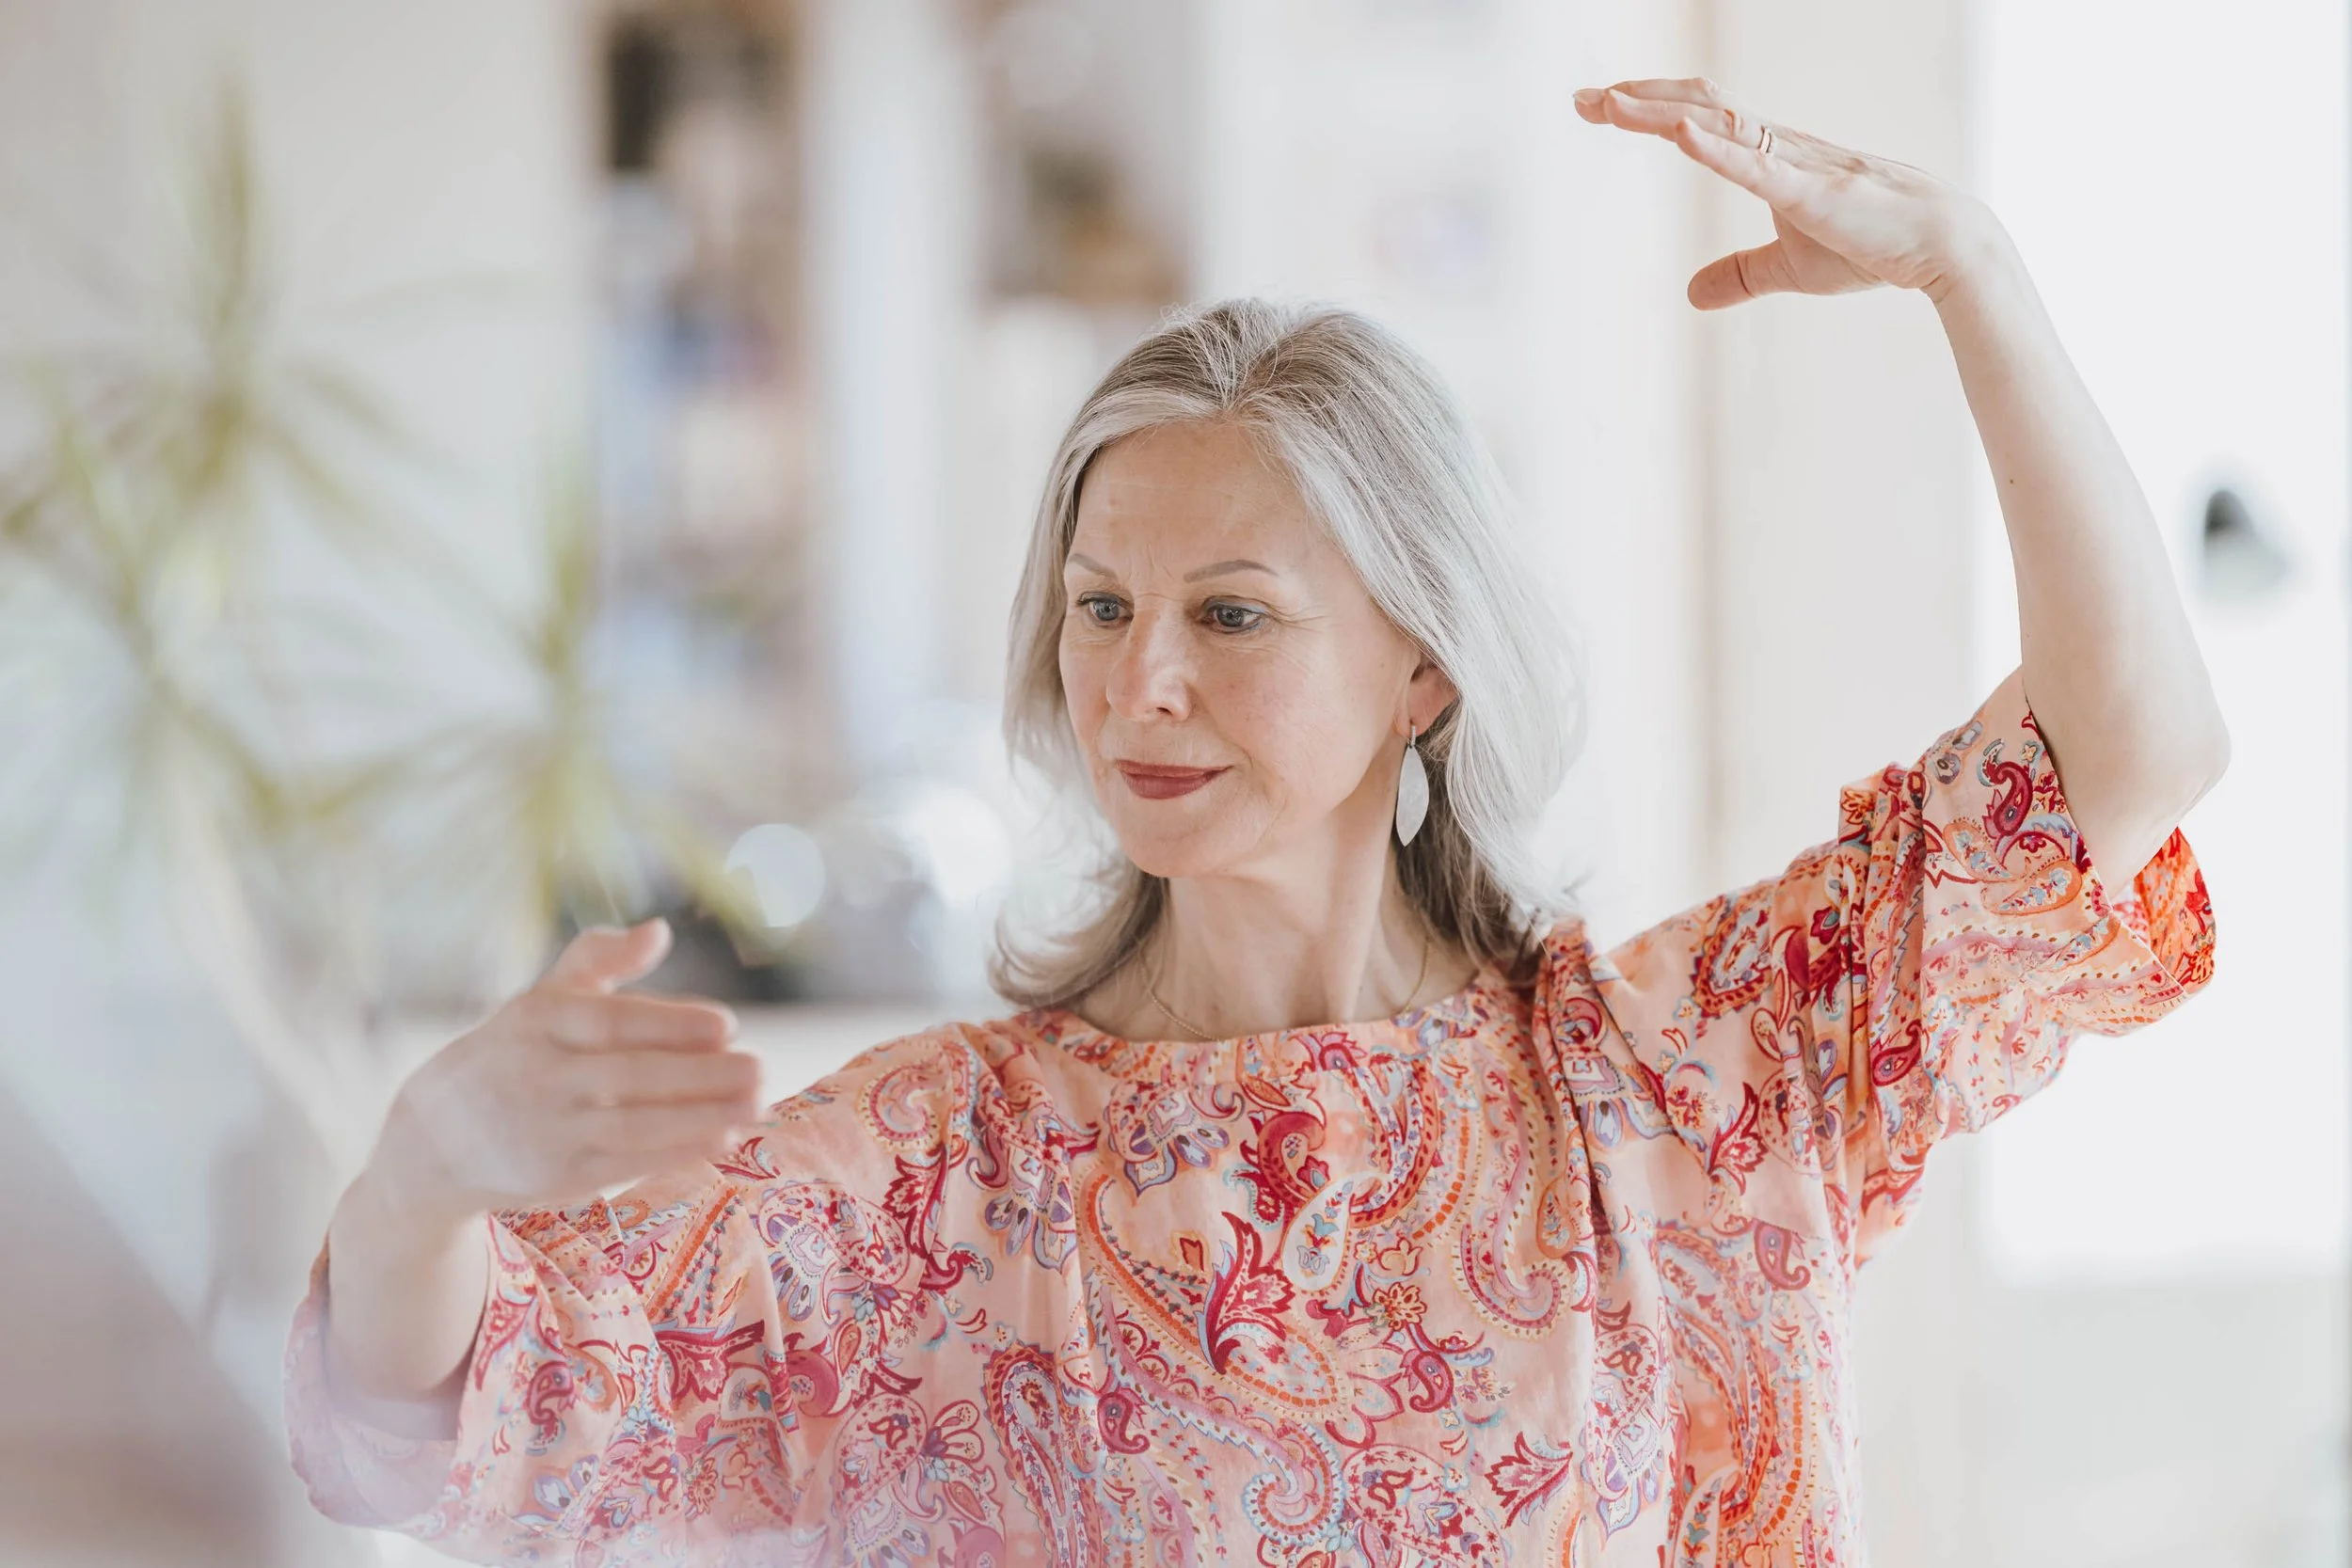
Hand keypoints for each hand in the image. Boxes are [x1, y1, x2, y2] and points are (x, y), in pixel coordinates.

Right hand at [371, 918, 761, 1223]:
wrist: (434, 1140)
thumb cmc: (512, 1053)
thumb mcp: (542, 998)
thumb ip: (600, 960)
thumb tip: (658, 930)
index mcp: (539, 1020)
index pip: (611, 1021)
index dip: (669, 1023)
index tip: (726, 1024)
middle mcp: (541, 1075)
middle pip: (630, 1075)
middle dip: (702, 1075)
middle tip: (761, 1068)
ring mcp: (549, 1129)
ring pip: (633, 1124)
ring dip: (701, 1117)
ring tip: (756, 1104)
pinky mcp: (559, 1175)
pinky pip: (625, 1163)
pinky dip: (677, 1152)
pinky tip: (723, 1137)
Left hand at [1573, 75, 1995, 308]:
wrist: (1940, 247)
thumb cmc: (1870, 246)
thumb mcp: (1788, 268)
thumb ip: (1739, 275)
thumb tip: (1690, 295)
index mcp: (1770, 156)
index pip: (1699, 116)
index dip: (1647, 109)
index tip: (1598, 105)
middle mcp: (1778, 145)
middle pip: (1697, 106)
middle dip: (1637, 100)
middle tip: (1581, 98)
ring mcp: (1795, 163)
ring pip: (1719, 122)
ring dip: (1661, 113)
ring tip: (1610, 103)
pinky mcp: (1812, 192)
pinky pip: (1757, 164)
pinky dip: (1715, 146)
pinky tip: (1679, 132)